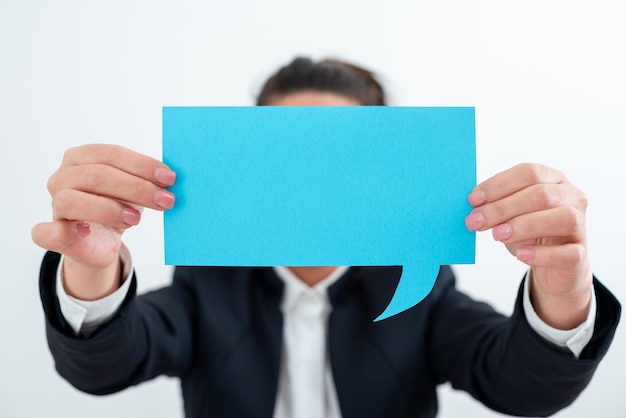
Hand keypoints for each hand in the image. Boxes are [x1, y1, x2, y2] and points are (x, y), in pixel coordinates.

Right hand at [31, 144, 175, 297]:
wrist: (101, 242)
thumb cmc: (118, 206)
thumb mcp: (134, 189)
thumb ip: (148, 179)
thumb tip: (173, 178)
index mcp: (81, 157)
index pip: (111, 154)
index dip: (141, 165)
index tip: (169, 178)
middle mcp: (63, 177)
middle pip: (97, 175)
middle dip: (136, 188)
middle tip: (165, 200)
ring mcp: (54, 204)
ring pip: (74, 199)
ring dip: (110, 208)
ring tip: (137, 218)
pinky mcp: (51, 233)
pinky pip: (46, 232)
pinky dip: (65, 231)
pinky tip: (87, 230)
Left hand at [465, 163, 592, 328]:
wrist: (553, 267)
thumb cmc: (528, 232)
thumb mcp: (509, 214)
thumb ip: (494, 204)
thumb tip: (470, 203)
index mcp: (553, 179)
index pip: (528, 172)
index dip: (499, 185)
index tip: (473, 199)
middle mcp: (572, 197)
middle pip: (540, 195)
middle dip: (502, 208)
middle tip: (475, 221)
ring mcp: (580, 225)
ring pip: (561, 218)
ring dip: (524, 225)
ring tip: (497, 235)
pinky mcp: (580, 254)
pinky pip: (567, 253)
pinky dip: (542, 254)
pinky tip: (521, 255)